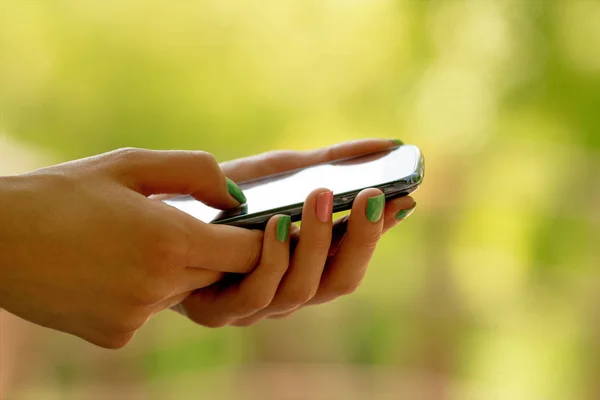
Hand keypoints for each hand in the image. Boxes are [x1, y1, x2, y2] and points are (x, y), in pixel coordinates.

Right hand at [0, 148, 262, 347]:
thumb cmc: (60, 193)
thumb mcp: (129, 165)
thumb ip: (194, 172)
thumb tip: (237, 195)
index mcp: (169, 241)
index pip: (249, 250)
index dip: (263, 237)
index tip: (267, 222)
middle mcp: (159, 286)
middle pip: (222, 272)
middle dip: (219, 250)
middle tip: (195, 222)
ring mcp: (137, 316)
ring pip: (188, 290)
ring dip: (182, 268)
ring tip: (143, 239)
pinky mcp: (116, 335)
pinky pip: (153, 309)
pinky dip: (148, 289)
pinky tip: (115, 265)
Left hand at [175, 139, 416, 326]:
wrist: (157, 210)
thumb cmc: (223, 194)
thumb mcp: (281, 171)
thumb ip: (331, 162)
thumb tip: (390, 146)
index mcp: (306, 262)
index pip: (353, 256)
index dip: (377, 232)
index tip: (401, 198)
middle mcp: (287, 288)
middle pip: (340, 281)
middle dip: (359, 240)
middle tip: (371, 197)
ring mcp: (255, 304)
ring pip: (304, 291)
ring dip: (317, 243)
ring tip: (320, 196)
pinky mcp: (218, 311)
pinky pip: (256, 296)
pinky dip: (272, 261)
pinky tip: (276, 225)